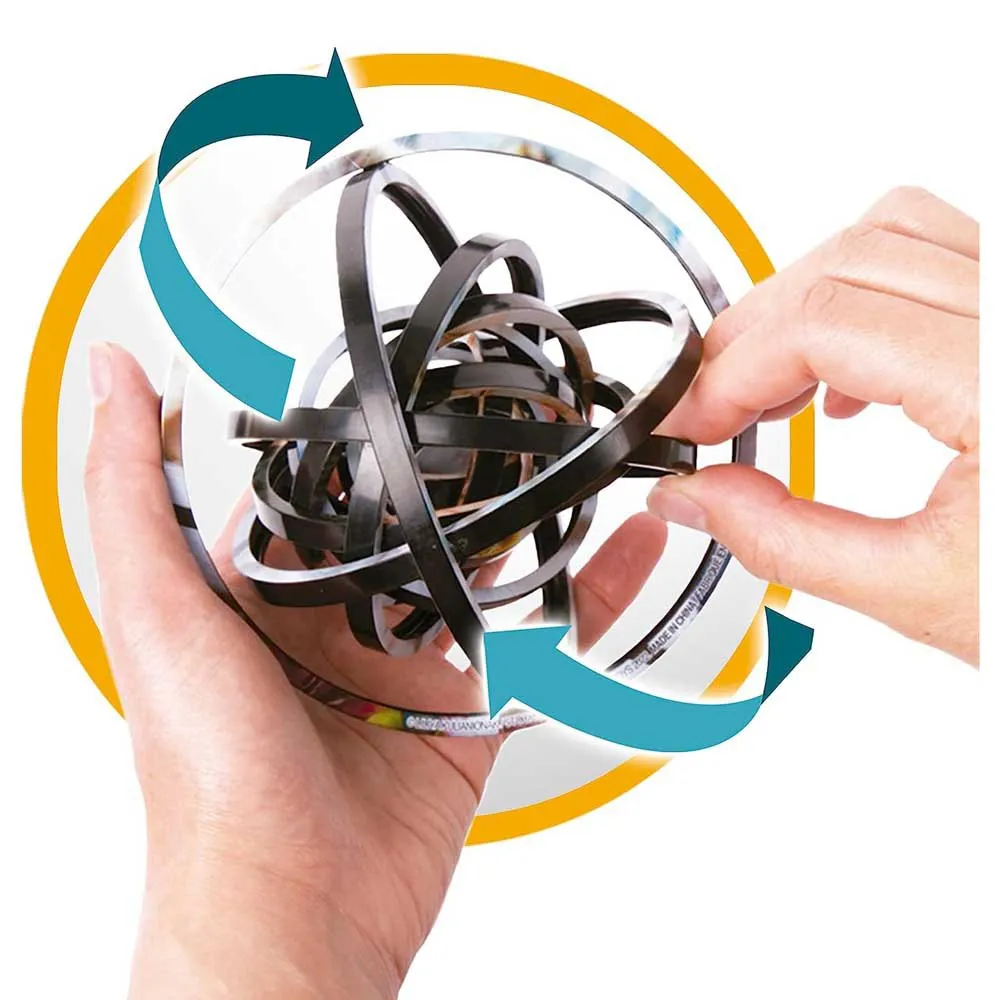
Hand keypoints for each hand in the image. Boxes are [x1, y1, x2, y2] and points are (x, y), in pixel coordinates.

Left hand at [84, 344, 666, 998]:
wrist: (291, 912)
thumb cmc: (209, 777)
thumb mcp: (155, 611)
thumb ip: (131, 492)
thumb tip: (111, 374)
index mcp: (262, 593)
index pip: (318, 485)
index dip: (358, 431)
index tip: (405, 375)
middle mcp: (335, 624)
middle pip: (409, 523)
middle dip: (457, 470)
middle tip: (509, 408)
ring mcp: (406, 666)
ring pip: (477, 573)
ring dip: (525, 521)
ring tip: (571, 458)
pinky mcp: (465, 710)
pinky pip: (534, 641)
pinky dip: (584, 597)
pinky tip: (622, 552)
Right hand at [649, 187, 978, 662]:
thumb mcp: (921, 593)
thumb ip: (784, 541)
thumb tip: (697, 499)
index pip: (827, 323)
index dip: (733, 369)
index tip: (693, 419)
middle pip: (849, 258)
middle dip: (754, 330)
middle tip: (713, 401)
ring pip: (892, 232)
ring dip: (806, 298)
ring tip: (771, 379)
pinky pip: (937, 251)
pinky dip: (864, 293)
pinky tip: (847, 373)